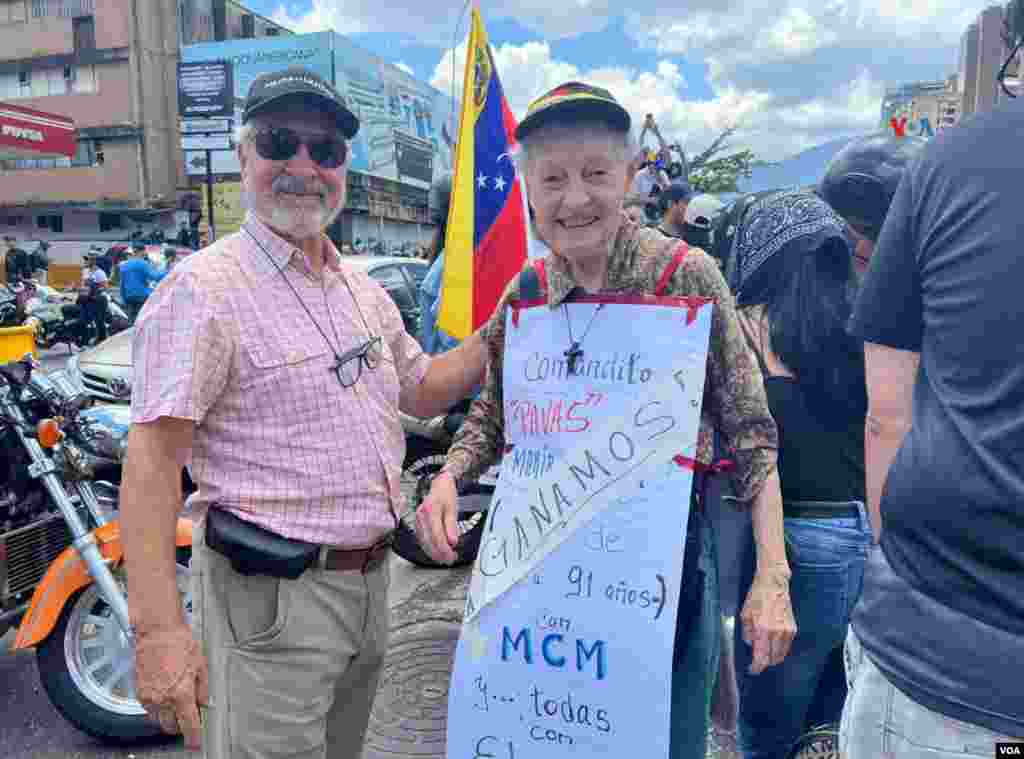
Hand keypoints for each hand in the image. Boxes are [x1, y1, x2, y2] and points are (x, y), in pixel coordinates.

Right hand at [134, 623, 208, 749]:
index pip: (188, 725)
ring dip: (169, 717)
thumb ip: (203, 690)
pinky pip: (149, 710)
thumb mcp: (201, 666)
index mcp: (181, 694)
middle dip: (181, 725)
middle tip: (189, 716)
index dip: (193, 737)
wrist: (158, 632)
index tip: (196, 742)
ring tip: (177, 701)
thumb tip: (204, 705)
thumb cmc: (180, 644)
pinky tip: (165, 694)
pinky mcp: (139, 693)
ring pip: (159, 720)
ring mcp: (149, 697)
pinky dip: (158, 708)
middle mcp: (163, 699)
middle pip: (171, 727)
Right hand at [415, 471, 459, 564]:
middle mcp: (421, 516)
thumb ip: (452, 526)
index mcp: (430, 511)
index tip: (452, 555)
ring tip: (445, 558)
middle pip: (429, 542)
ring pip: (424, 542)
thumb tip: (452, 542)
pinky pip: (422, 539)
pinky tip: (437, 551)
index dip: (444, 549)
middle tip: (450, 559)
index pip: (436, 536)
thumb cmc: (446, 494)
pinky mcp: (418, 523)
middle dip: (440, 554)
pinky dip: (430, 547)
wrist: (438, 484)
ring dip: (435, 553)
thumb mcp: (453, 509)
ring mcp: (417, 520)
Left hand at [739, 568, 796, 673]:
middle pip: (772, 659)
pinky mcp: (793, 629)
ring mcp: (787, 632)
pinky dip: (779, 651)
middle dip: (764, 663)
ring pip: (781, 655)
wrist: (773, 584)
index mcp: (763, 629)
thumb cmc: (757, 597)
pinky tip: (772, 647)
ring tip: (764, 656)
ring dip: (772, 658)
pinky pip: (786, 647)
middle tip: (756, 662)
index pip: (761, 656)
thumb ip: (747, 633)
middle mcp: (777, 632)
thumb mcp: (745, 614)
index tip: (752, 670)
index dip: (757, 667)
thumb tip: (751, 645)